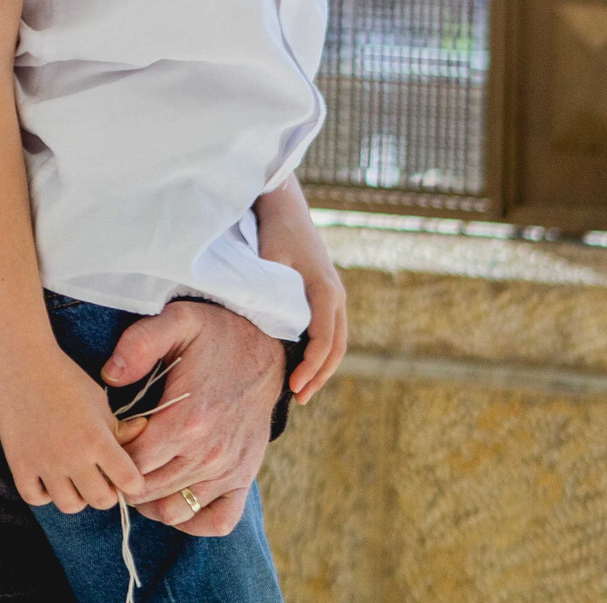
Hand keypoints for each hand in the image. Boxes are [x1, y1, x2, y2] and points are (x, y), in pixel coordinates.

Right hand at [0, 341, 151, 514]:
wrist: (21, 363)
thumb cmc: (65, 378)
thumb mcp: (99, 401)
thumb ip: (120, 427)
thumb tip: (142, 435)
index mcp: (97, 439)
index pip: (129, 482)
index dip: (133, 482)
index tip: (127, 475)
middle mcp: (72, 456)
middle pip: (102, 501)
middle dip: (107, 491)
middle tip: (101, 476)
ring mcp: (44, 463)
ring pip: (70, 505)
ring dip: (77, 494)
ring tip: (74, 477)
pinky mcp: (19, 464)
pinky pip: (36, 498)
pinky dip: (45, 493)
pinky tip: (49, 476)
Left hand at [102, 301, 283, 535]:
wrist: (265, 346)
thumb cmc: (215, 334)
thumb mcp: (177, 321)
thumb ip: (140, 344)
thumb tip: (110, 376)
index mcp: (188, 418)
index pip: (132, 462)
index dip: (112, 456)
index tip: (108, 441)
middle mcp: (209, 452)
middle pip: (148, 490)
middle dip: (124, 479)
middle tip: (115, 460)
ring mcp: (229, 469)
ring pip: (175, 510)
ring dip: (150, 501)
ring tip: (140, 477)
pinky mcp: (244, 477)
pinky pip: (218, 520)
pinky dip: (192, 520)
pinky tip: (174, 498)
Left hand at [261, 214, 347, 403]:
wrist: (286, 208)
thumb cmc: (276, 233)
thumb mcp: (272, 262)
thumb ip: (273, 294)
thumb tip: (268, 327)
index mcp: (326, 292)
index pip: (324, 340)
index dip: (311, 367)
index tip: (293, 387)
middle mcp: (336, 296)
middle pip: (337, 347)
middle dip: (320, 376)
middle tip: (299, 398)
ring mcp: (335, 295)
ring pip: (337, 341)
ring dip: (323, 368)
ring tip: (303, 391)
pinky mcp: (327, 295)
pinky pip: (331, 331)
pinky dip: (322, 352)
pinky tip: (304, 366)